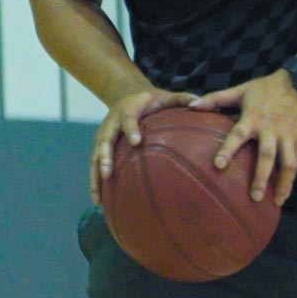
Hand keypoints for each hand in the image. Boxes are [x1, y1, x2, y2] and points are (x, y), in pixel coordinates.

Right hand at [92, 87, 195, 204]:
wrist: (126, 95)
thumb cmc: (153, 101)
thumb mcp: (167, 96)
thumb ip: (184, 98)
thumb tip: (201, 104)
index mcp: (128, 109)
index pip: (128, 119)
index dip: (131, 129)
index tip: (136, 141)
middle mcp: (111, 122)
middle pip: (105, 140)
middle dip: (104, 156)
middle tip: (108, 173)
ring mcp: (103, 135)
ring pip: (95, 156)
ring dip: (96, 175)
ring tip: (97, 197)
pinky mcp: (99, 146)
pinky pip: (95, 165)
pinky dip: (95, 183)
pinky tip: (99, 202)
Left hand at [190, 71, 296, 204]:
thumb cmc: (265, 88)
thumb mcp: (240, 90)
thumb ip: (215, 99)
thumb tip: (190, 104)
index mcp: (253, 119)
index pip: (237, 136)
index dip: (228, 150)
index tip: (217, 165)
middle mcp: (271, 130)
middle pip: (266, 157)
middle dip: (260, 177)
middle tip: (253, 197)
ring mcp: (288, 137)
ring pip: (287, 164)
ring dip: (281, 183)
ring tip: (274, 202)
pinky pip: (296, 163)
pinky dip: (291, 180)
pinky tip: (284, 195)